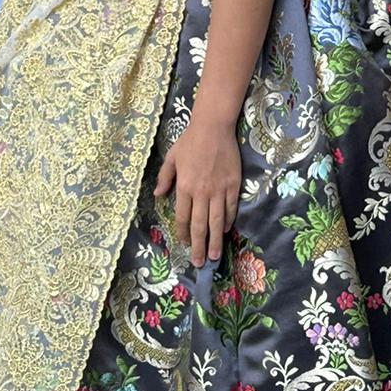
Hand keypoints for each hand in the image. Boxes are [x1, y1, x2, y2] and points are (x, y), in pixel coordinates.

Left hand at [153, 116, 240, 265]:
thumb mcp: (172, 158)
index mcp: (184, 186)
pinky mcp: (232, 185)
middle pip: (200, 225)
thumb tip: (158, 195)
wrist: (213, 127)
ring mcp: (218, 189)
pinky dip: (228, 220)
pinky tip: (226, 230)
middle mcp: (200, 192)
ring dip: (215, 240)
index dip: (183, 234)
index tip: (185, 245)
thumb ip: (164, 178)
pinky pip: (230, 207)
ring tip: (214, 255)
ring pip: (216, 221)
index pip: (182, 217)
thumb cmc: (190, 141)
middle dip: (199, 246)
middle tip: (200, 262)